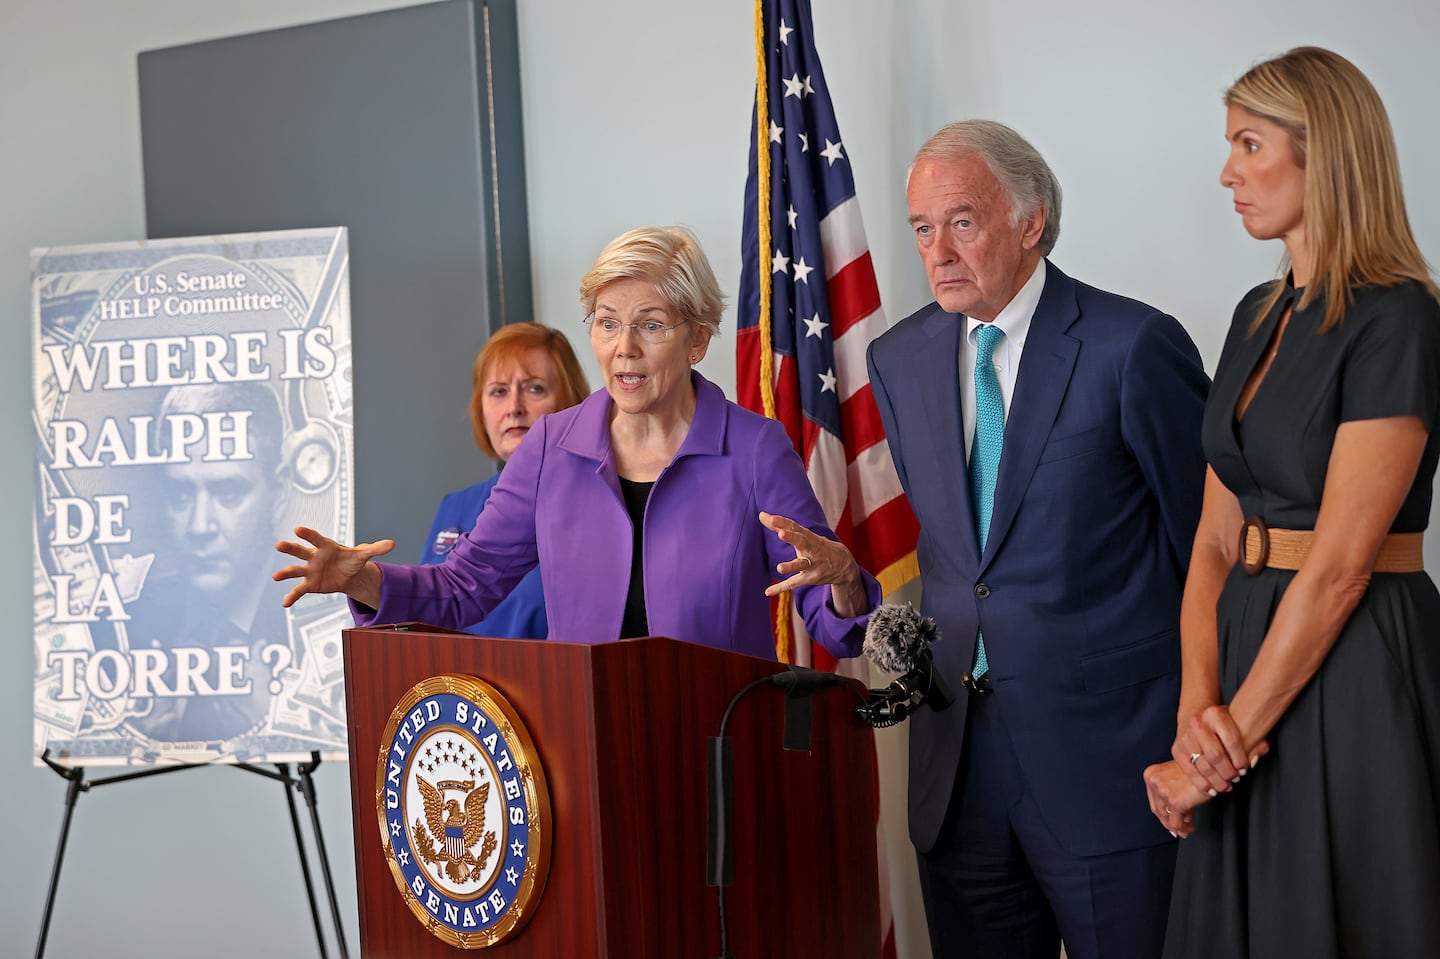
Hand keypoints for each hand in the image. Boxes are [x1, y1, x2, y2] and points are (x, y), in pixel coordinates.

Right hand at [273, 526, 392, 608]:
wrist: (347, 574)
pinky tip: (285, 604)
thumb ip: (375, 548)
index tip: (297, 529)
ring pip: (295, 570)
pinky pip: (299, 590)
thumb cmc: (351, 560)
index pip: (316, 539)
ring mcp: (310, 571)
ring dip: (285, 573)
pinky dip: (292, 597)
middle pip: (300, 551)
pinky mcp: (310, 584)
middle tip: (279, 545)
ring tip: (275, 577)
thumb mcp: (363, 555)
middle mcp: (314, 557)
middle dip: (290, 548)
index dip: (307, 534)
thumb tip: (392, 543)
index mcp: (326, 547)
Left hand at [759, 511, 867, 615]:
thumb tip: (761, 515)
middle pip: (802, 542)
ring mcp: (812, 565)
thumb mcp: (805, 535)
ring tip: (779, 568)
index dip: (782, 522)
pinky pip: (794, 583)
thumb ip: (782, 526)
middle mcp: (811, 549)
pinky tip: (768, 591)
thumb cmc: (818, 546)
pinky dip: (781, 587)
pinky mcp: (810, 578)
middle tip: (781, 533)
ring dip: (791, 566)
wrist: (844, 565)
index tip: (768, 517)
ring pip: (801, 565)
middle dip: (792, 538)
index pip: (794, 527)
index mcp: (808, 537)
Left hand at [1143, 760, 1209, 837]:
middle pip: (1158, 810)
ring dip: (1177, 826)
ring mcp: (1163, 792)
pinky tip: (1191, 827)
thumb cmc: (1198, 770)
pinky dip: (1184, 828)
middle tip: (1180, 828)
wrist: (1210, 767)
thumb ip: (1175, 796)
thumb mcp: (1180, 780)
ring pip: (1166, 817)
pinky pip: (1176, 823)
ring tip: (1187, 829)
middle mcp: (1153, 782)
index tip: (1171, 820)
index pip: (1153, 799)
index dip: (1163, 812)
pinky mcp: (1174, 801)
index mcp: (1151, 774)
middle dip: (1169, 822)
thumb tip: (1180, 817)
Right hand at [1173, 703, 1269, 796]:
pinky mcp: (1177, 749)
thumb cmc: (1223, 729)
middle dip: (1228, 772)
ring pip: (1204, 766)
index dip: (1240, 759)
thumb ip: (1253, 742)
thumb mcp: (1238, 728)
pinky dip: (1202, 784)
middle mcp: (1197, 723)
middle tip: (1235, 778)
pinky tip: (1212, 789)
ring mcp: (1185, 737)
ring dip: (1217, 781)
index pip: (1231, 741)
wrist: (1197, 721)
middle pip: (1216, 755)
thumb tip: (1254, 760)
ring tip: (1226, 786)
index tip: (1245, 768)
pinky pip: (1190, 771)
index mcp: (1215, 714)